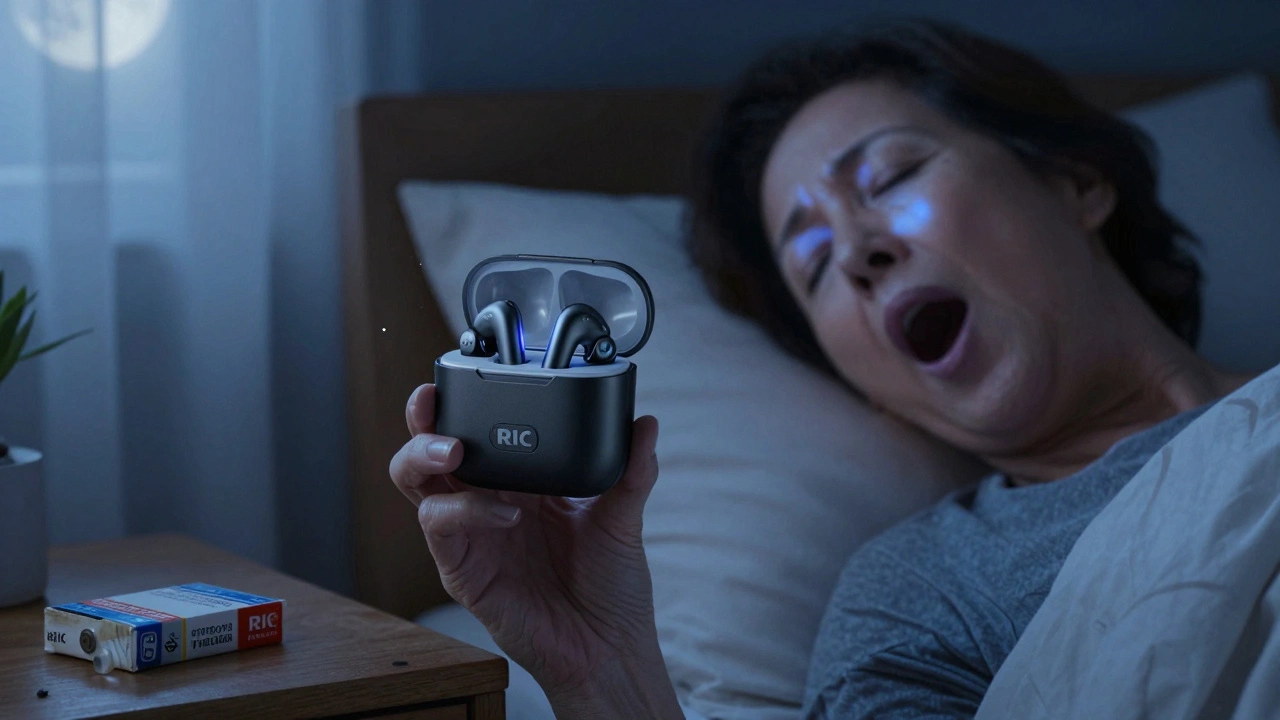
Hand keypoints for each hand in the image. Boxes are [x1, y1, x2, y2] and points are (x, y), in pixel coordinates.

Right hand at [389, 384, 682, 717]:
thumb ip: (633, 470)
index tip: (471, 373)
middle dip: (423, 419)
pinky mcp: (462, 568)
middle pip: (430, 448)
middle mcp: (488, 500)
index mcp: (522, 480)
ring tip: (453, 450)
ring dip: (423, 456)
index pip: (480, 429)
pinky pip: (439, 527)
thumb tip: (645, 424)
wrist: (608, 645)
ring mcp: (470, 534)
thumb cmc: (610, 586)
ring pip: (417, 483)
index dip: (464, 400)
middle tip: (433, 404)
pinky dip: (463, 510)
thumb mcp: (625, 517)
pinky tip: (504, 514)